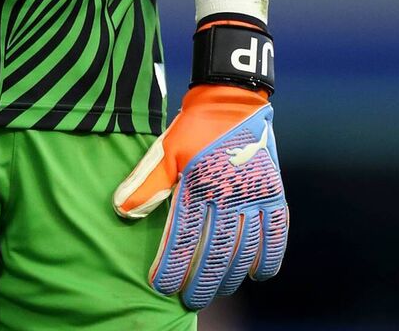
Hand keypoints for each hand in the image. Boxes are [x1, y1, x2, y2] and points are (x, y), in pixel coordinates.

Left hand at [113, 85, 287, 309]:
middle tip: (190, 300)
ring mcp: (254, 194)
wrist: (232, 99)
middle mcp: (228, 193)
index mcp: (198, 184)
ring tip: (217, 291)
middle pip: (216, 251)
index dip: (173, 265)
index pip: (184, 236)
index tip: (161, 286)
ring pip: (245, 248)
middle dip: (201, 281)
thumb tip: (122, 210)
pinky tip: (257, 275)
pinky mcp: (273, 191)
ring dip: (231, 275)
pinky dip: (269, 257)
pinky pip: (276, 233)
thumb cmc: (193, 127)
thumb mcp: (165, 150)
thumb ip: (147, 183)